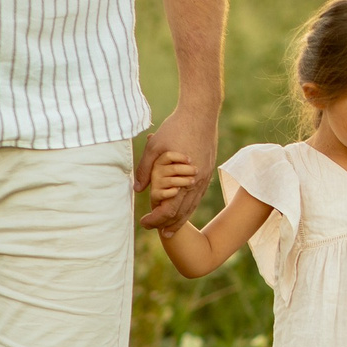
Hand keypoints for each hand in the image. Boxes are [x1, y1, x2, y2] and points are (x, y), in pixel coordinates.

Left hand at [138, 107, 215, 229]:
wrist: (201, 112)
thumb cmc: (176, 127)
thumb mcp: (155, 147)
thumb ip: (146, 169)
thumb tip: (138, 189)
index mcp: (184, 177)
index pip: (170, 208)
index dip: (157, 219)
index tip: (145, 223)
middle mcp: (197, 180)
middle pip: (184, 211)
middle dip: (171, 224)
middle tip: (162, 234)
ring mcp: (204, 175)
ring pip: (194, 204)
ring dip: (183, 217)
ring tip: (173, 228)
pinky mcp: (208, 168)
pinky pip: (199, 193)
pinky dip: (191, 204)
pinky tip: (186, 207)